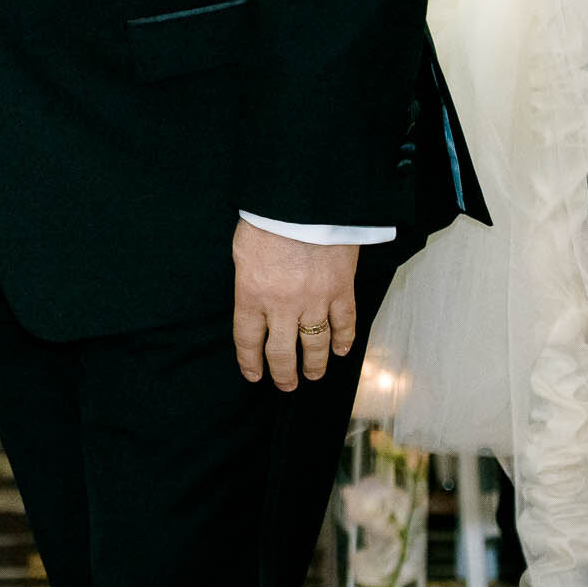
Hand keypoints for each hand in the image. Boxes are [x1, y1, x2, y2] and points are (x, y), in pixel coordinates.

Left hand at [231, 218, 357, 391]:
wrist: (302, 201)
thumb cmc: (266, 219)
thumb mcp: (242, 251)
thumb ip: (249, 280)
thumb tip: (255, 298)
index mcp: (252, 294)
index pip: (248, 340)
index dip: (250, 362)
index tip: (254, 375)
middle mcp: (282, 305)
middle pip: (282, 353)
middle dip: (283, 374)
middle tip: (286, 385)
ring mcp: (315, 300)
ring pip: (316, 345)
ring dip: (315, 365)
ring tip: (313, 376)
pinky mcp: (341, 290)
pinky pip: (344, 323)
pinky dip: (344, 340)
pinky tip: (342, 351)